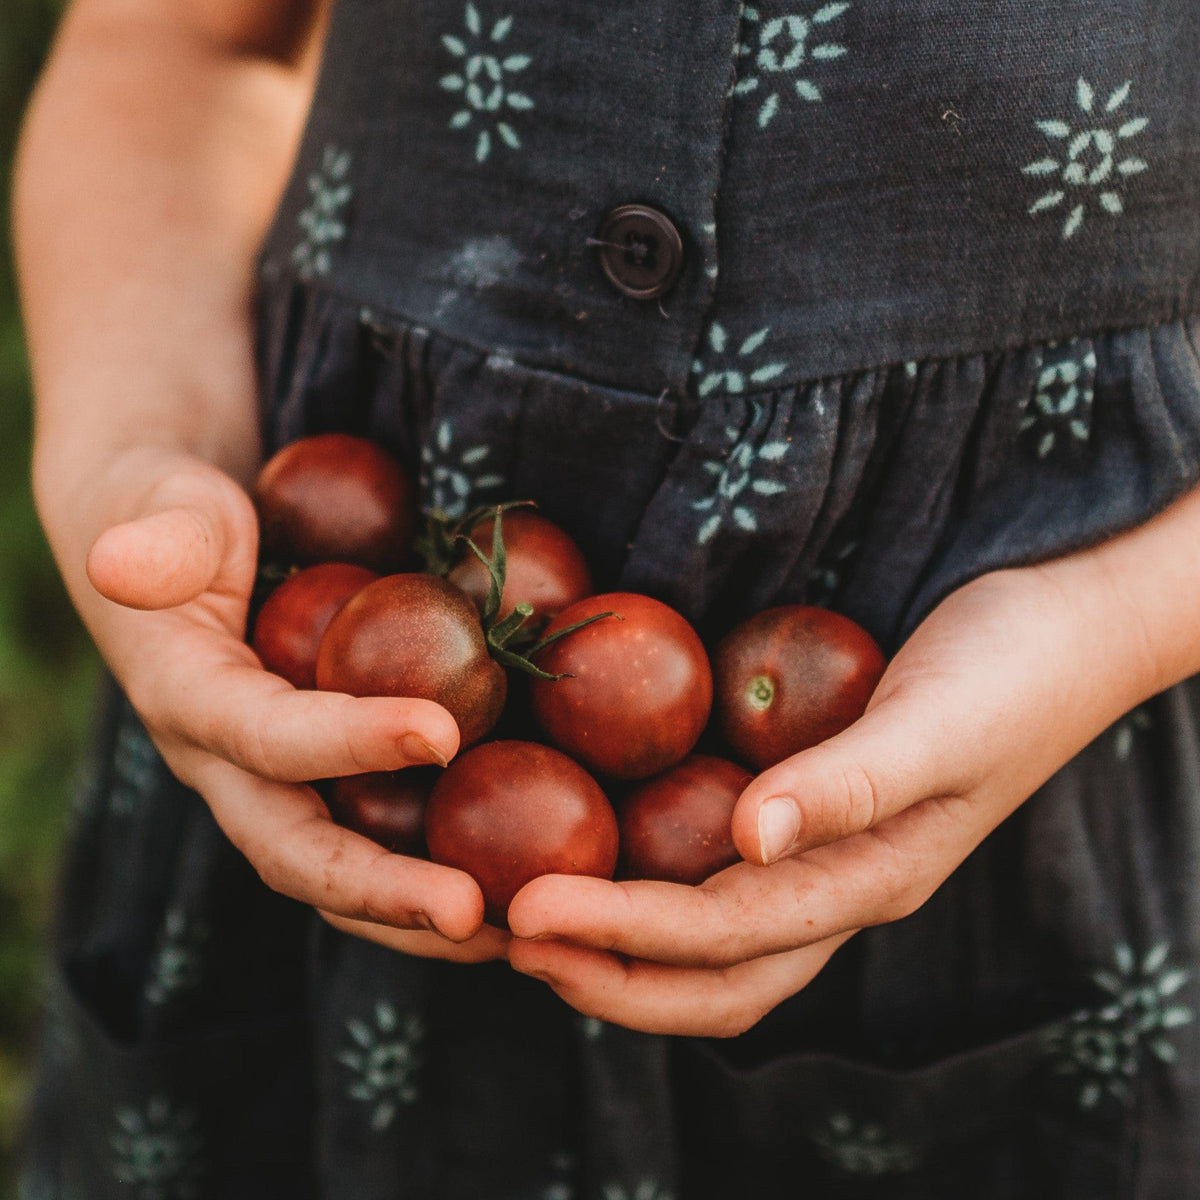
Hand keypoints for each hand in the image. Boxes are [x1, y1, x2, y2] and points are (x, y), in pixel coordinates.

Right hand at [83, 446, 497, 955]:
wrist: (181, 542)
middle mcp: (232, 767)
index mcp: (189, 702)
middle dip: (382, 889)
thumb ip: (157, 539)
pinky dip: (440, 868)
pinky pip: (380, 837)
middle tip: (469, 913)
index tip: (441, 732)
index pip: (266, 737)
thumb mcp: (164, 507)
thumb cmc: (179, 510)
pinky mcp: (324, 779)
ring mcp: (280, 783)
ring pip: (344, 872)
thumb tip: (123, 564)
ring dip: (420, 913)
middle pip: (301, 850)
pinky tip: (519, 885)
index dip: (343, 741)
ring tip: (513, 936)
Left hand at [506, 549, 1177, 1035]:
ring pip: (715, 941)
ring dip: (622, 947)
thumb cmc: (1012, 666)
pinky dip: (651, 882)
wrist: (1066, 624)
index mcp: (871, 879)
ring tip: (530, 922)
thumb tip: (752, 838)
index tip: (526, 909)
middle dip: (609, 973)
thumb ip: (854, 782)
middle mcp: (840, 885)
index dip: (623, 931)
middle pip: (714, 974)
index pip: (726, 933)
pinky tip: (598, 847)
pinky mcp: (811, 809)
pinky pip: (722, 871)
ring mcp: (826, 854)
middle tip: (506, 942)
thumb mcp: (940, 722)